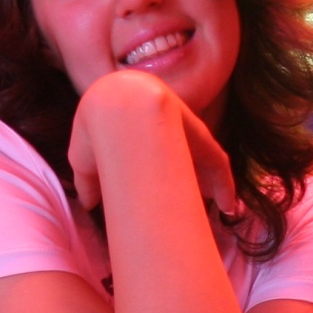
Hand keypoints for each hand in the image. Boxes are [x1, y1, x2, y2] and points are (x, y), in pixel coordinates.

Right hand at [68, 69, 243, 220]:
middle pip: (184, 154)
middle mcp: (166, 123)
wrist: (115, 106)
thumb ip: (89, 182)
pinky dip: (224, 184)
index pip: (155, 149)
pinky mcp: (202, 138)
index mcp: (138, 124)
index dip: (158, 170)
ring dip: (211, 183)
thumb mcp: (83, 160)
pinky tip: (229, 204)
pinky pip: (217, 163)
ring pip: (204, 159)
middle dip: (190, 176)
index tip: (157, 194)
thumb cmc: (93, 130)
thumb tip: (89, 203)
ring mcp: (186, 128)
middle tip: (195, 200)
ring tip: (219, 207)